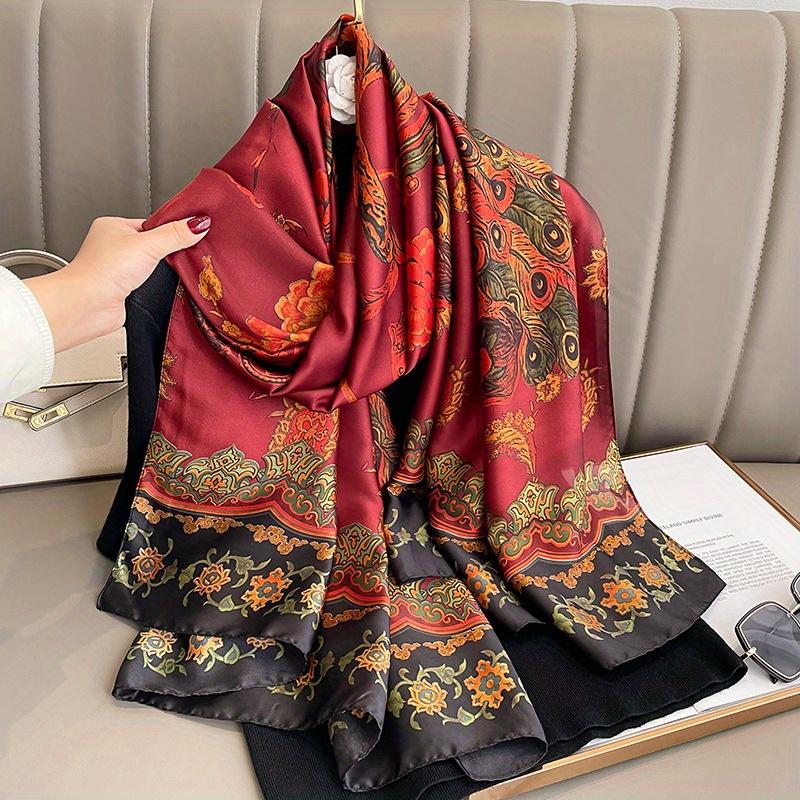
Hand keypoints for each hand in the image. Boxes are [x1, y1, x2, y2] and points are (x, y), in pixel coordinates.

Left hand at [25, 215, 210, 351]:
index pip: (152, 224)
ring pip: (153, 268)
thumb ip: (174, 234)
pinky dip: (157, 288)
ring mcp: (119, 270)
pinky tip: (160, 289)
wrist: (88, 305)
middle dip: (169, 254)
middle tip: (182, 256)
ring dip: (162, 274)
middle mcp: (114, 247)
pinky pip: (150, 285)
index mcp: (114, 227)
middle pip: (155, 246)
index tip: (191, 234)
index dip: (171, 230)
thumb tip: (198, 224)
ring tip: (168, 274)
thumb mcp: (147, 244)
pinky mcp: (125, 290)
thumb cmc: (102, 271)